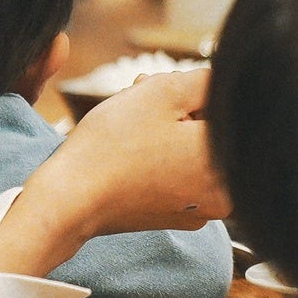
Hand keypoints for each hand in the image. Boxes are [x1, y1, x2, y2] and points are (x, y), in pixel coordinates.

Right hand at [0, 69, 225, 275]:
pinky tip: (133, 149)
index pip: (226, 110)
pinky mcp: (176, 216)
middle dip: (180, 109)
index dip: (194, 93)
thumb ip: (207, 81)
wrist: (67, 202)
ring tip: (134, 120)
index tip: (167, 91)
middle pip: (210, 132)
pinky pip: (179, 175)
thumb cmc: (113, 147)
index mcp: (230, 164)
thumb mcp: (164, 92)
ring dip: (168, 129)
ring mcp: (200, 210)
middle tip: (144, 97)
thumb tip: (223, 83)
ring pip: (192, 151)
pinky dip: (162, 157)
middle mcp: (224, 195)